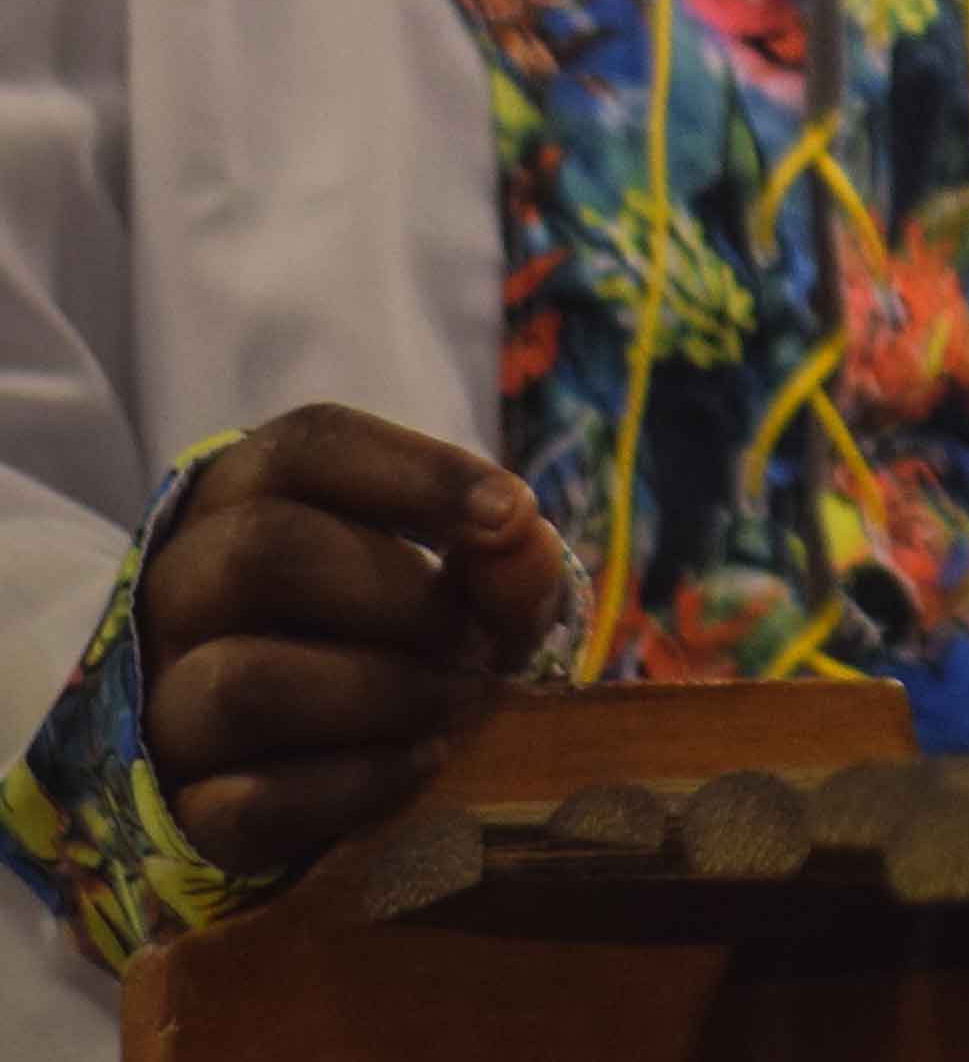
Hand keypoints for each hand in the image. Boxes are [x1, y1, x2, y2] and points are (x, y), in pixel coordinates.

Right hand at [140, 406, 575, 871]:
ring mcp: (162, 702)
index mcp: (242, 501)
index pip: (306, 446)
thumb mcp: (463, 577)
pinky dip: (361, 782)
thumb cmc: (396, 633)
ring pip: (244, 683)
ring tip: (454, 701)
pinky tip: (422, 761)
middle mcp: (179, 591)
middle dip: (401, 596)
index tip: (512, 513)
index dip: (419, 472)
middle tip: (471, 639)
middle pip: (266, 552)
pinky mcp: (183, 807)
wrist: (314, 762)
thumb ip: (504, 552)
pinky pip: (253, 800)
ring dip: (382, 693)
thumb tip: (520, 535)